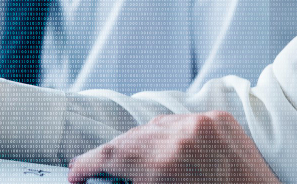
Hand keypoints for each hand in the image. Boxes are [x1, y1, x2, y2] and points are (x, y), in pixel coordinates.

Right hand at [66, 112, 279, 183]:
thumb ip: (134, 183)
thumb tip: (107, 177)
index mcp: (164, 165)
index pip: (110, 156)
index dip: (86, 165)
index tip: (76, 175)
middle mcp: (181, 138)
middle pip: (129, 139)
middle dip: (114, 157)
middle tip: (103, 172)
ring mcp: (202, 124)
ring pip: (154, 126)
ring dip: (143, 144)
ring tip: (143, 164)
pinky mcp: (220, 119)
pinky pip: (183, 121)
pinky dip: (173, 135)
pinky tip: (175, 152)